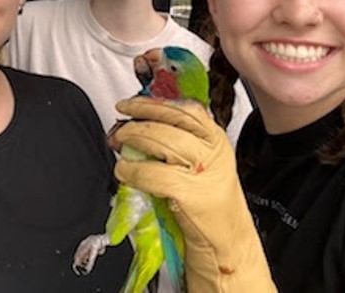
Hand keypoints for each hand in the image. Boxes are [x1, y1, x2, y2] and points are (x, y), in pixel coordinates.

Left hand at [113, 96, 276, 292]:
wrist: (225, 241)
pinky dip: (132, 170)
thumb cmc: (207, 203)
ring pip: (161, 140)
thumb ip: (177, 140)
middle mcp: (212, 149)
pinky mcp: (190, 193)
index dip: (154, 102)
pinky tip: (124, 171)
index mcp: (215, 137)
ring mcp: (203, 170)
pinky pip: (152, 173)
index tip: (131, 104)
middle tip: (120, 125)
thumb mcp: (199, 162)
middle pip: (170, 119)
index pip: (186, 107)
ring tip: (118, 144)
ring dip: (133, 138)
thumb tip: (137, 125)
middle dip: (138, 117)